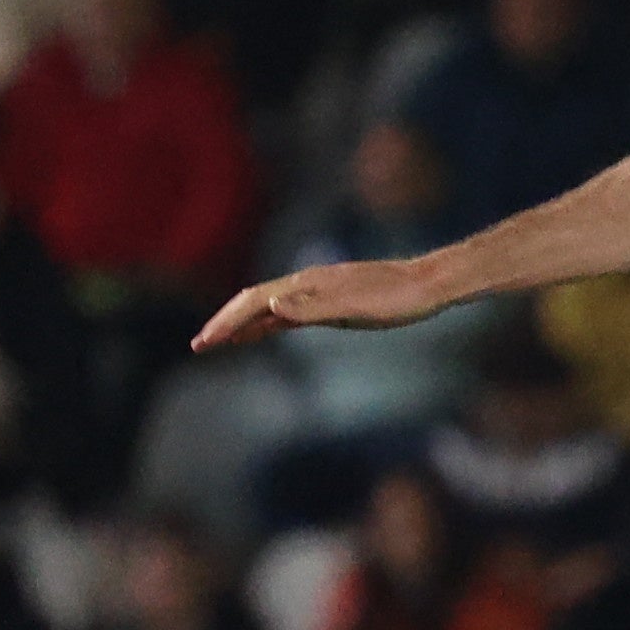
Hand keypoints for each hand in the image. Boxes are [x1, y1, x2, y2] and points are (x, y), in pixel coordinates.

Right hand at [195, 259, 444, 350]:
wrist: (430, 285)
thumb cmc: (397, 299)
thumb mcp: (356, 308)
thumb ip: (312, 309)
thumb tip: (270, 306)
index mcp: (308, 285)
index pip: (254, 302)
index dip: (226, 323)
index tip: (202, 343)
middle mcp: (308, 284)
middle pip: (254, 302)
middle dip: (225, 323)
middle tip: (199, 346)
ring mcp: (319, 291)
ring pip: (268, 306)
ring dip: (242, 323)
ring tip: (218, 342)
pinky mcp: (331, 301)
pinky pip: (288, 312)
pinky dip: (267, 323)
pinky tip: (261, 333)